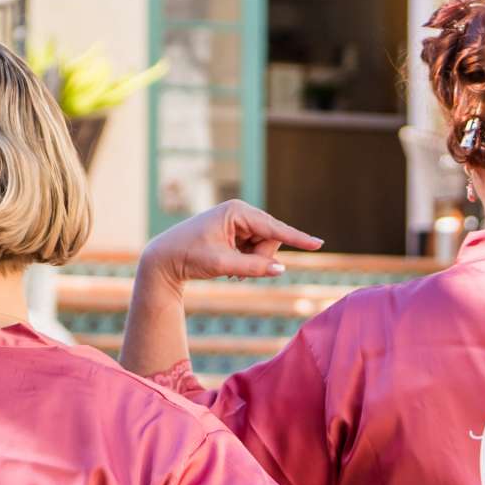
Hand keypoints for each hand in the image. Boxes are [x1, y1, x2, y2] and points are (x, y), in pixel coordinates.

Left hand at [137, 200, 322, 287]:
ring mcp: (238, 223)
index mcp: (237, 211)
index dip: (297, 238)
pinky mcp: (235, 233)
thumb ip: (253, 267)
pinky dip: (247, 263)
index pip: (274, 228)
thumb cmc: (189, 256)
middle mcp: (240, 212)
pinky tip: (232, 269)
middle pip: (271, 240)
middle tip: (239, 274)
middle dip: (261, 260)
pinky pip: (254, 250)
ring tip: (232, 272)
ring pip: (264, 247)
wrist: (165, 259)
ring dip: (253, 263)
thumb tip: (281, 270)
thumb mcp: (222, 265)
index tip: (319, 244)